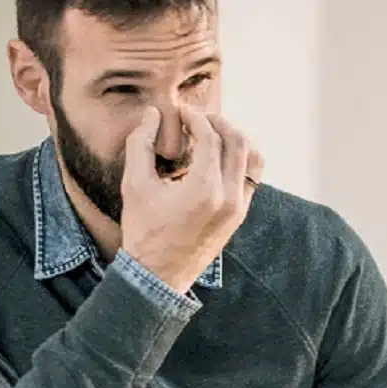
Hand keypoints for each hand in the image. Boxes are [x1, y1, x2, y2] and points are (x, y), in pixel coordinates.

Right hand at [119, 107, 263, 293]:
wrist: (158, 275)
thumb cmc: (143, 231)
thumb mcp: (134, 185)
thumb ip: (141, 144)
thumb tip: (153, 114)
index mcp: (204, 189)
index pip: (210, 137)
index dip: (196, 118)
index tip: (182, 112)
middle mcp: (229, 197)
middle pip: (237, 142)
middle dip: (218, 123)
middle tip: (198, 119)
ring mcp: (239, 208)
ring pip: (252, 158)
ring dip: (234, 139)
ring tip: (211, 134)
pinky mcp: (240, 215)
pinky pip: (251, 177)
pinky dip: (239, 159)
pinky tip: (217, 157)